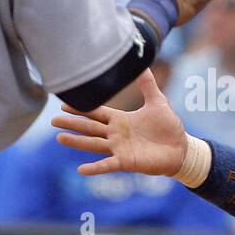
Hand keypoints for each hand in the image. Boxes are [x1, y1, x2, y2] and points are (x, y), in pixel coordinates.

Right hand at [52, 70, 187, 176]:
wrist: (181, 148)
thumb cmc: (168, 127)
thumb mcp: (158, 102)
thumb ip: (148, 85)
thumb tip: (143, 64)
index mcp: (121, 120)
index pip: (96, 113)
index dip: (81, 109)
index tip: (63, 105)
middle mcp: (116, 134)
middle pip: (89, 128)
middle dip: (72, 124)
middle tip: (52, 121)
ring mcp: (119, 148)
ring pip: (93, 144)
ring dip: (77, 142)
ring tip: (60, 138)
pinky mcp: (126, 161)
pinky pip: (108, 164)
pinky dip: (95, 168)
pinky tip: (81, 170)